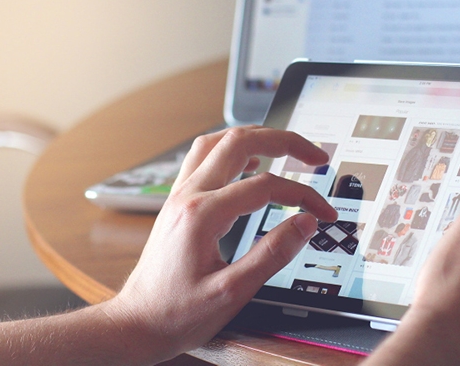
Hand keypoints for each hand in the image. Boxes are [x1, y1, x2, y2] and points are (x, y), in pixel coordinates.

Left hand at [103, 126, 337, 363]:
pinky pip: (203, 158)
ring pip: (217, 142)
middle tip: (315, 155)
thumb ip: (271, 255)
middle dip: (283, 141)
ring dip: (255, 137)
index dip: (302, 194)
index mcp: (202, 215)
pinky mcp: (177, 203)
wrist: (136, 323)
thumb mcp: (231, 293)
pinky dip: (232, 151)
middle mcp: (187, 196)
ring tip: (285, 146)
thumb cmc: (176, 313)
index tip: (323, 212)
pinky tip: (249, 163)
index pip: (265, 186)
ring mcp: (179, 196)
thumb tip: (304, 224)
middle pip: (238, 142)